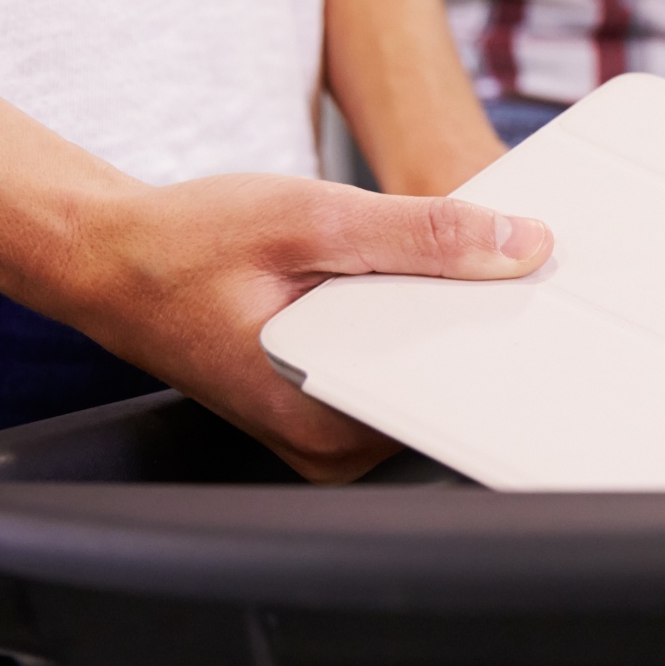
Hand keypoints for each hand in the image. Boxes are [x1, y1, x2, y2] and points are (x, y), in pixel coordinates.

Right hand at [42, 175, 551, 483]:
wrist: (112, 258)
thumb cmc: (188, 243)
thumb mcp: (312, 219)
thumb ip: (420, 235)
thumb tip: (518, 246)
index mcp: (326, 421)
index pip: (456, 399)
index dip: (510, 348)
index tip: (552, 304)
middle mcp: (329, 446)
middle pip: (446, 393)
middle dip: (484, 331)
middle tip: (525, 270)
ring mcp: (326, 434)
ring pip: (422, 383)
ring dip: (449, 326)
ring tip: (475, 270)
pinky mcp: (324, 410)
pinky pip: (393, 373)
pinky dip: (413, 327)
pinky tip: (425, 282)